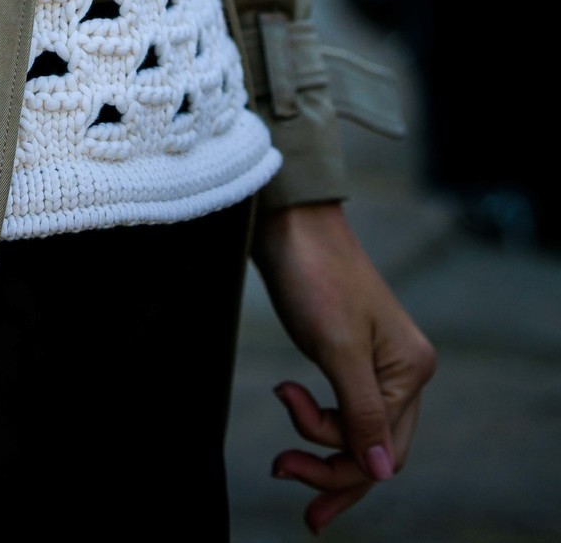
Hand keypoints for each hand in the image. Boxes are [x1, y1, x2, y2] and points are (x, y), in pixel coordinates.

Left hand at [255, 201, 435, 531]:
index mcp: (411, 369)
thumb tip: (383, 472)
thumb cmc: (315, 274)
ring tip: (280, 442)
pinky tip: (291, 404)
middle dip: (329, 468)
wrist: (290, 218)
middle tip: (279, 468)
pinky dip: (317, 419)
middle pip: (374, 448)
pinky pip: (344, 408)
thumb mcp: (338, 348)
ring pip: (357, 431)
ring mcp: (379, 363)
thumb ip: (363, 411)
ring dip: (319, 442)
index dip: (338, 469)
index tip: (284, 457)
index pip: (384, 450)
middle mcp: (403, 371)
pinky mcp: (351, 354)